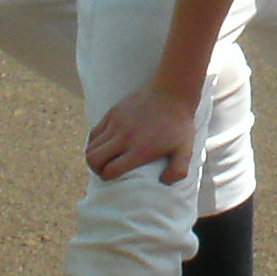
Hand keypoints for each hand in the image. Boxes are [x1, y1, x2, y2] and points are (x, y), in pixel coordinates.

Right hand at [84, 82, 201, 186]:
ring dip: (94, 156)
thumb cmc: (179, 124)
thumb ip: (178, 170)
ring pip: (91, 147)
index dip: (108, 178)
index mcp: (140, 150)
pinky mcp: (113, 112)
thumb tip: (164, 182)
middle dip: (96, 169)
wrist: (172, 93)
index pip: (110, 170)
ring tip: (103, 159)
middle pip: (93, 159)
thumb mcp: (186, 149)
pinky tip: (104, 145)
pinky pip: (94, 133)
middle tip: (105, 171)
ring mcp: (116, 123)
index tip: (113, 178)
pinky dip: (94, 142)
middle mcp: (124, 137)